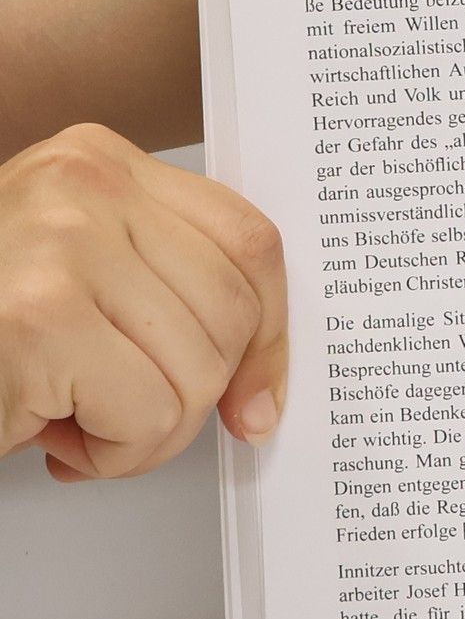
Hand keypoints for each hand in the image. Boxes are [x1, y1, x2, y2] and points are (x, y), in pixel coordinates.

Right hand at [0, 124, 286, 480]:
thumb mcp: (85, 288)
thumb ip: (172, 300)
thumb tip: (263, 391)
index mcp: (100, 163)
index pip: (250, 243)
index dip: (271, 336)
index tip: (255, 395)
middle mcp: (82, 185)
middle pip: (234, 316)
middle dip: (191, 395)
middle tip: (118, 407)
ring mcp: (60, 243)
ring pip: (199, 375)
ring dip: (147, 433)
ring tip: (77, 416)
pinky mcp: (39, 316)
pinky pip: (151, 416)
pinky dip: (115, 455)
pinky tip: (57, 434)